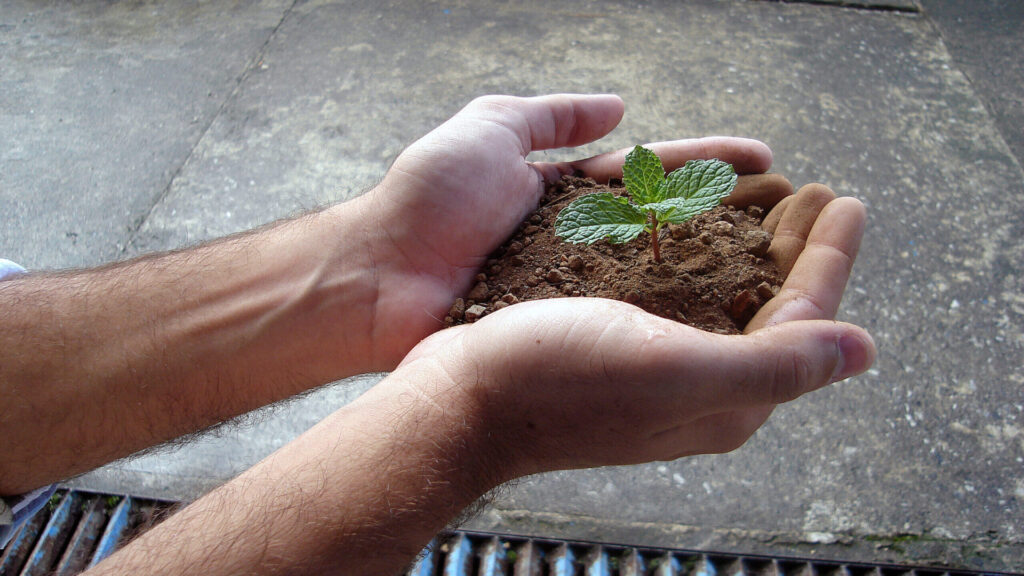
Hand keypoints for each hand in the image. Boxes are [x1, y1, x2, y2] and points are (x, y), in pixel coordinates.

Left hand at [348, 94, 777, 365]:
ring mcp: (574, 292)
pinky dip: (671, 324)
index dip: (709, 164)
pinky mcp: (561, 332)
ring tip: (781, 272)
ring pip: (659, 280)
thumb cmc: (424, 200)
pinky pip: (624, 325)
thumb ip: (549, 115)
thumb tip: (618, 105)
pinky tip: (724, 328)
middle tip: (796, 220)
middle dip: (730, 220)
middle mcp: (580, 244)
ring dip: (715, 275)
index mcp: (565, 192)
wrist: (375, 279)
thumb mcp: (487, 129)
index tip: (766, 162)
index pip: (653, 171)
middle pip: (670, 227)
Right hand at [392, 178, 872, 477]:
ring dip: (751, 243)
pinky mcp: (620, 347)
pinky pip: (680, 293)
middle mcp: (700, 386)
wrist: (458, 397)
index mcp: (727, 399)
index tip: (847, 199)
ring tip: (765, 197)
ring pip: (726, 296)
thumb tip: (864, 351)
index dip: (830, 259)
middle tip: (814, 191)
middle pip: (770, 307)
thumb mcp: (672, 369)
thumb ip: (774, 363)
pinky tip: (691, 223)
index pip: (804, 323)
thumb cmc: (555, 380)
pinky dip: (698, 250)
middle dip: (797, 246)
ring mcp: (657, 367)